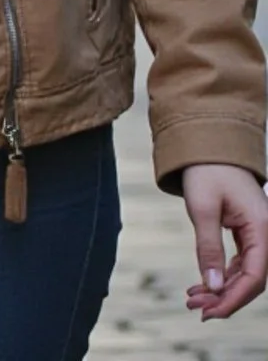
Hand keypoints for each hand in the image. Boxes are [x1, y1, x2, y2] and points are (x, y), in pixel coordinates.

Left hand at [183, 163, 267, 319]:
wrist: (207, 143)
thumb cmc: (206, 170)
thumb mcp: (202, 208)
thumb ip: (208, 247)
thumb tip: (212, 287)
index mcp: (263, 228)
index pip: (255, 276)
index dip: (234, 298)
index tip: (211, 312)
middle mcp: (266, 234)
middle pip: (252, 279)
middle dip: (226, 298)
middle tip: (197, 310)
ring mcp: (258, 234)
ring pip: (245, 273)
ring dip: (222, 289)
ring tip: (194, 300)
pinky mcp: (247, 232)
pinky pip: (239, 262)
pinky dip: (222, 274)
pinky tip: (203, 285)